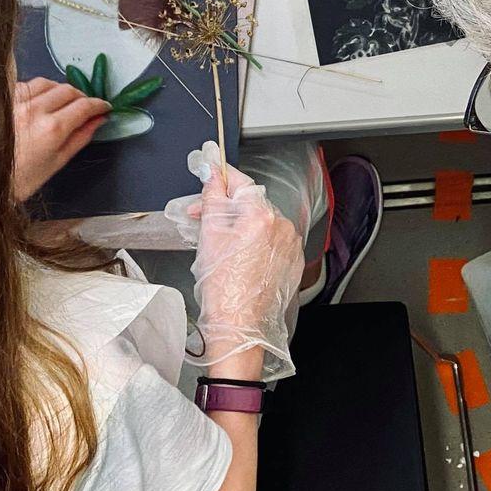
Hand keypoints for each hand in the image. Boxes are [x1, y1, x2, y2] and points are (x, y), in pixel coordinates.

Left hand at [12, 78, 109, 201]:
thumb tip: (98, 120)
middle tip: (85, 107)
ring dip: (60, 90)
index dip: (99, 104)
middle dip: (82, 97)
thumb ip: (80, 137)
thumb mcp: (58, 162)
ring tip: (62, 103)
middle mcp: (35, 110)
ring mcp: (16, 103)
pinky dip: (38, 90)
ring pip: (47, 83)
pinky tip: (39, 102)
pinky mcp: (3, 101)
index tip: (104, 107)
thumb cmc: (22, 179)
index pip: (84, 106)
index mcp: (52, 129)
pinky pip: (26, 85)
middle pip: (68, 90)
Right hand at [187, 157, 303, 364]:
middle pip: (249, 204)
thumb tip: (212, 175)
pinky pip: (270, 240)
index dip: (222, 176)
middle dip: (224, 207)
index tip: (212, 167)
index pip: (241, 183)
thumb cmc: (223, 287)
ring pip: (259, 222)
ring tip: (218, 245)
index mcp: (261, 216)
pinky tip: (236, 256)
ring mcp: (289, 243)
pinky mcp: (291, 259)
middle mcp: (281, 226)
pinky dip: (253, 241)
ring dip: (238, 225)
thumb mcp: (209, 235)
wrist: (238, 324)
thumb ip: (212, 198)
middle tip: (200, 217)